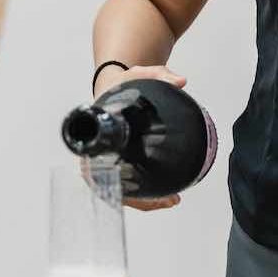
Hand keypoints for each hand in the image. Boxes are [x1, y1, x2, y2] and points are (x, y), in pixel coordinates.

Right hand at [92, 64, 187, 209]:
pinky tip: (168, 198)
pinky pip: (130, 187)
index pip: (96, 165)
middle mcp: (99, 153)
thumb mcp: (138, 75)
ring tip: (172, 201)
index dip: (113, 182)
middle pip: (112, 187)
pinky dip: (146, 195)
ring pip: (123, 192)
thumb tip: (181, 81)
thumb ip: (159, 74)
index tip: (133, 187)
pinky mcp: (121, 164)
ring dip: (145, 201)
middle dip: (139, 199)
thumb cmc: (122, 84)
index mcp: (99, 133)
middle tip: (167, 199)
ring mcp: (109, 161)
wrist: (115, 88)